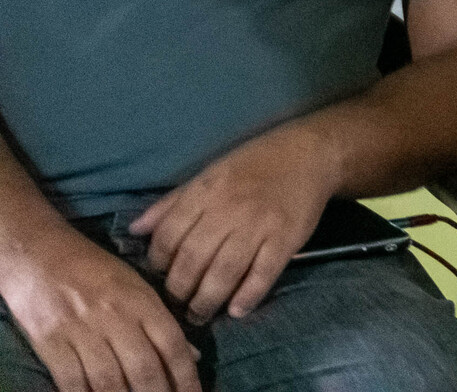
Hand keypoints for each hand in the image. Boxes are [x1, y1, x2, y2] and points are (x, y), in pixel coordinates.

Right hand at [0, 227, 200, 391]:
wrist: (41, 255)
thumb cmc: (95, 270)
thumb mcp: (137, 286)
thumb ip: (162, 320)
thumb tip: (192, 356)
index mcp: (142, 301)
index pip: (171, 345)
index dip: (185, 377)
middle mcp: (116, 317)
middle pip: (143, 367)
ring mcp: (82, 331)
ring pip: (110, 380)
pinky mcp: (51, 343)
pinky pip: (72, 381)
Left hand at [130, 124, 337, 324]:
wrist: (308, 154)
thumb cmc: (253, 164)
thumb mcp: (208, 174)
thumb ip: (172, 204)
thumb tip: (134, 230)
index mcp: (205, 193)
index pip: (169, 237)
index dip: (158, 264)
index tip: (161, 277)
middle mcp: (228, 210)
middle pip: (193, 261)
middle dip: (180, 291)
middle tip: (178, 305)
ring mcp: (259, 226)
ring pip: (224, 273)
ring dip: (208, 301)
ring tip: (201, 314)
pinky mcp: (286, 238)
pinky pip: (262, 275)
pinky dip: (247, 296)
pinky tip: (236, 309)